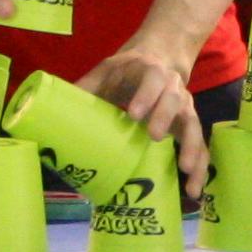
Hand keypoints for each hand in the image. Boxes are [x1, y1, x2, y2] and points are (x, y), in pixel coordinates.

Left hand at [83, 47, 206, 196]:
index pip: (153, 79)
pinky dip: (200, 167)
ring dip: (191, 148)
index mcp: (151, 72)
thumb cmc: (126, 71)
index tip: (133, 114)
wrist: (157, 61)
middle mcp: (173, 88)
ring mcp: (185, 108)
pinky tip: (193, 190)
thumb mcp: (106, 71)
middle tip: (155, 137)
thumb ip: (86, 87)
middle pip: (175, 101)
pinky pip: (199, 147)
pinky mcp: (189, 127)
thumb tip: (52, 110)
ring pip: (193, 126)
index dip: (146, 95)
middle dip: (166, 118)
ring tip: (185, 171)